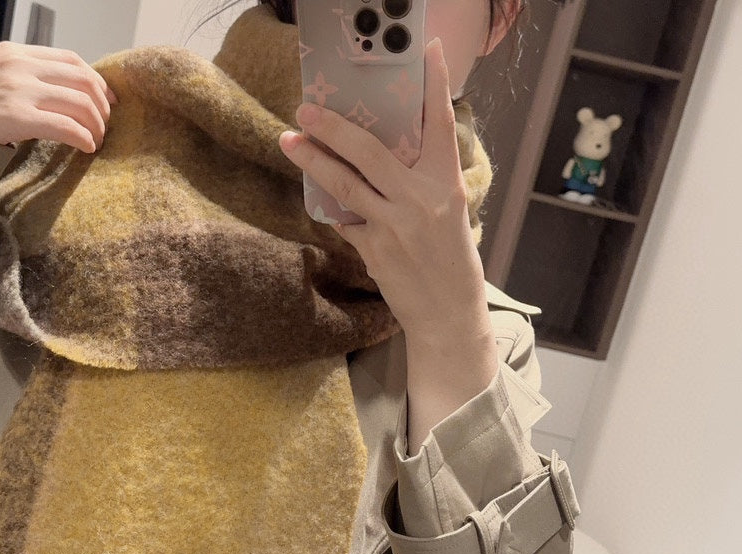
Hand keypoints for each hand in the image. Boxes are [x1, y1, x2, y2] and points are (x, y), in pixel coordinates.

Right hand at [0, 40, 117, 153]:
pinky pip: (64, 126)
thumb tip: (58, 96)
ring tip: (96, 139)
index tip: (107, 100)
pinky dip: (83, 137)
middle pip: (82, 78)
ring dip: (95, 124)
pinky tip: (87, 148)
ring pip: (78, 102)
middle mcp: (18, 65)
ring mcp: (16, 88)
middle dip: (101, 104)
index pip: (70, 59)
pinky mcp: (15, 115)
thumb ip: (22, 79)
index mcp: (14, 52)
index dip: (97, 81)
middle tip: (104, 124)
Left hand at [278, 36, 491, 353]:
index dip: (434, 85)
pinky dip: (330, 206)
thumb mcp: (451, 211)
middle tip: (307, 109)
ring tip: (289, 141)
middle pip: (370, 151)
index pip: (441, 124)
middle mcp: (421, 199)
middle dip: (333, 126)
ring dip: (313, 160)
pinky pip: (344, 220)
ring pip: (345, 184)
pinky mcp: (374, 251)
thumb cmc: (452, 260)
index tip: (427, 51)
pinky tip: (316, 194)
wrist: (449, 313)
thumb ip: (425, 179)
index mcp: (447, 183)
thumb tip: (388, 152)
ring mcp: (395, 226)